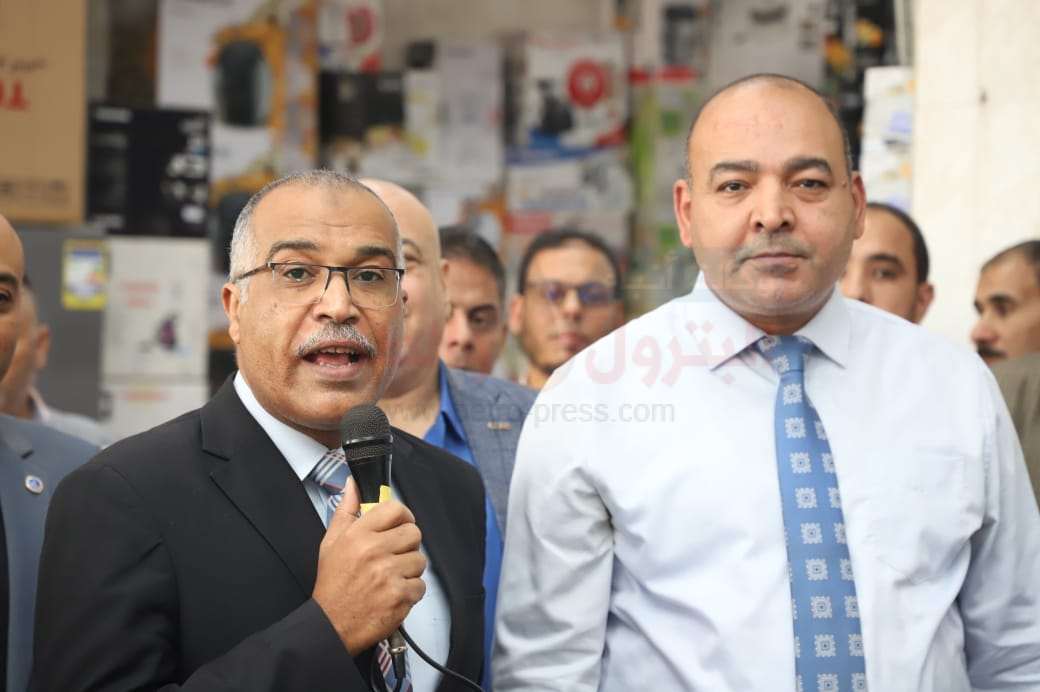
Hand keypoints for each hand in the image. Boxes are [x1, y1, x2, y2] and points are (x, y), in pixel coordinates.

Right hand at [312, 478, 426, 653]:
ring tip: (391, 578)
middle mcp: (374, 551)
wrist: (330, 624)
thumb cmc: (332, 584)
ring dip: (410, 570)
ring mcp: (388, 574)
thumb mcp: (331, 542)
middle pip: (414, 533)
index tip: (400, 525)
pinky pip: (421, 586)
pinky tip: (393, 594)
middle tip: (394, 555)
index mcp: (358, 534)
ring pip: (420, 560)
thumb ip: (346, 510)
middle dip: (408, 545)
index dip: (403, 516)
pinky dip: (411, 592)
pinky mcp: (399, 596)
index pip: (396, 509)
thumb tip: (353, 484)